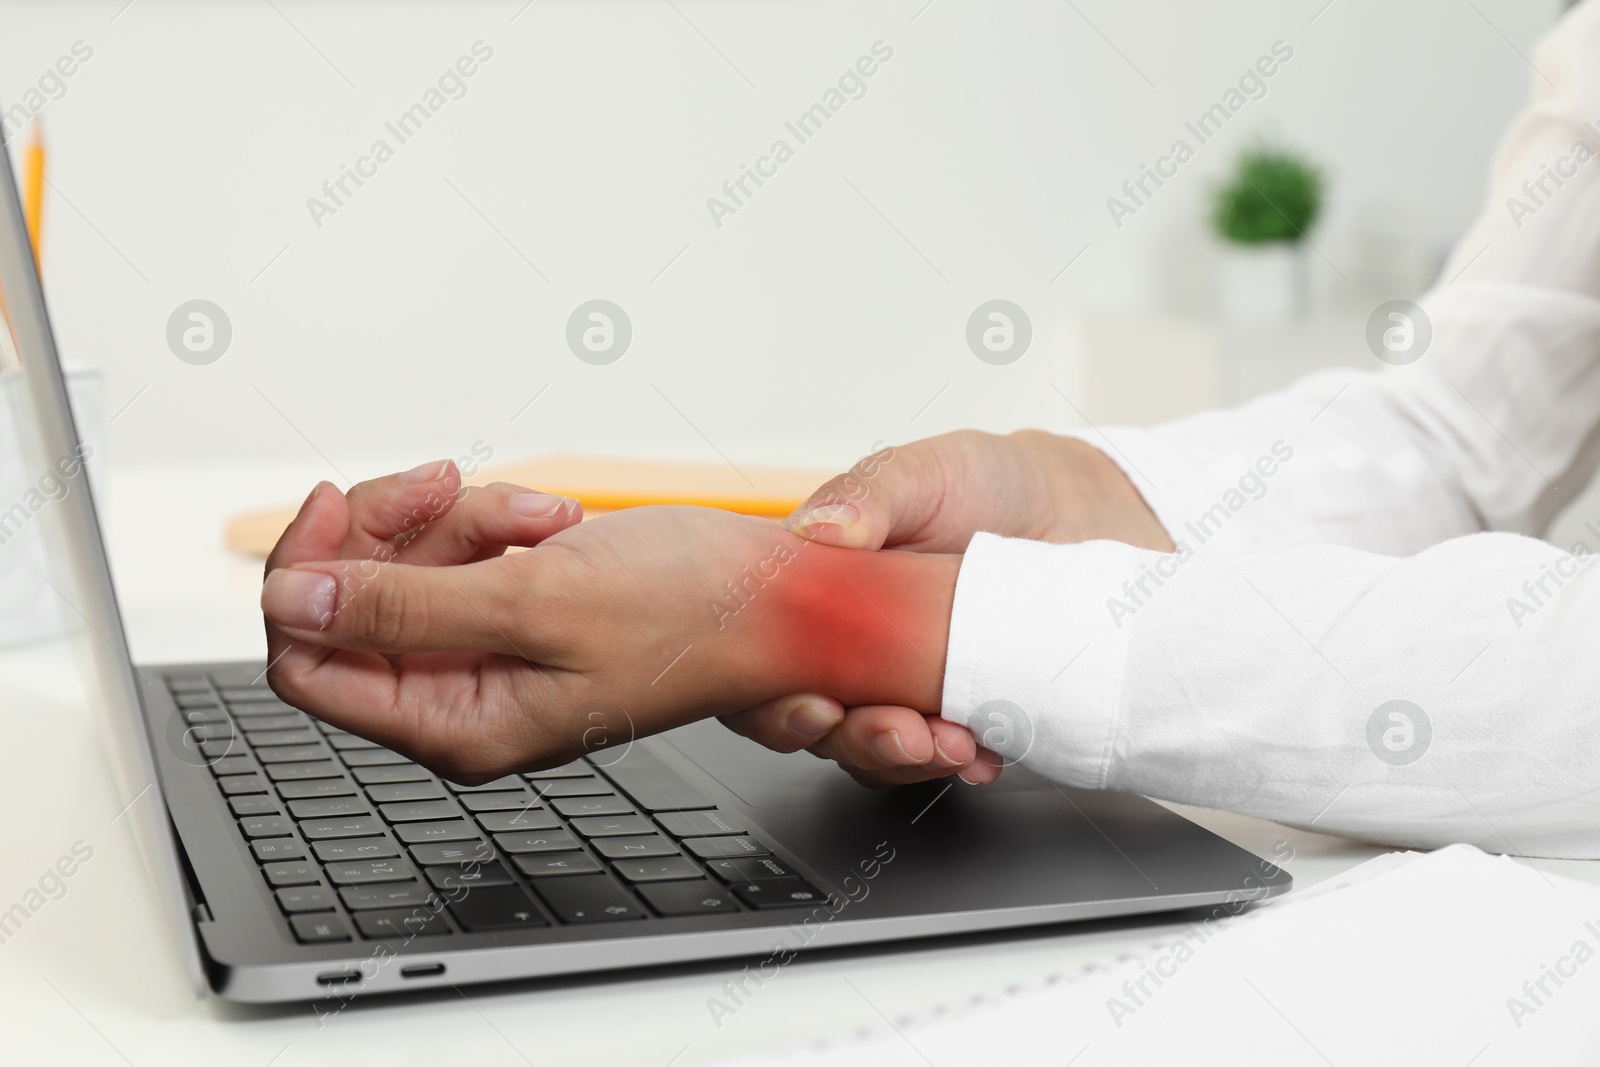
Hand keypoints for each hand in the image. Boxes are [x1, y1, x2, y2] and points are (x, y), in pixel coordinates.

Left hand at [262, 465, 957, 782]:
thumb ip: (402, 608)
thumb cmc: (691, 615)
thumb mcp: (534, 602)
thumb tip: (290, 604)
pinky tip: (554, 520)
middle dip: (393, 531)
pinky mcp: (518, 608)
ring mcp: (491, 651)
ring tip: (539, 515)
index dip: (307, 580)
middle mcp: (464, 698)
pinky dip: (497, 519)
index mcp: (460, 727)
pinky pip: (461, 550)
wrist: (777, 592)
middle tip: (446, 486)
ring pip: (407, 565)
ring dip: (462, 517)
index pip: (308, 665)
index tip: (335, 506)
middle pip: (351, 604)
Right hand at [721, 431, 1171, 786]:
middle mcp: (849, 652)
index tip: (819, 707)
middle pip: (820, 723)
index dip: (773, 702)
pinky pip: (946, 755)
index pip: (765, 666)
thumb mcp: (923, 472)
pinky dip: (964, 763)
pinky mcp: (962, 710)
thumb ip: (868, 494)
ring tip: (954, 744)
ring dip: (909, 761)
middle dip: (857, 741)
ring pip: (877, 751)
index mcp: (815, 596)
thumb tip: (821, 528)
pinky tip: (987, 754)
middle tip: (904, 735)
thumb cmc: (984, 484)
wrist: (1079, 510)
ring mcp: (905, 687)